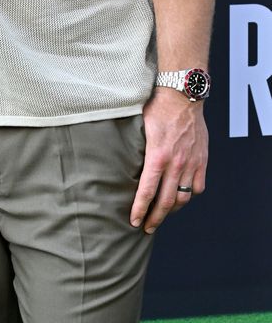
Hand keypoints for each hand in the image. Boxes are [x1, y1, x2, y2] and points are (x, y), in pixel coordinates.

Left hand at [130, 88, 208, 232]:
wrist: (182, 95)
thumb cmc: (157, 108)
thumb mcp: (140, 127)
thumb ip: (135, 148)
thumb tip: (120, 162)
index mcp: (157, 156)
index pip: (147, 191)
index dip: (139, 209)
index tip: (134, 221)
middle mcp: (176, 163)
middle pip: (166, 201)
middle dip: (155, 218)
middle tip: (146, 227)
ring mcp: (191, 163)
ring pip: (183, 197)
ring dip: (171, 209)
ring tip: (162, 214)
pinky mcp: (201, 160)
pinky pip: (197, 186)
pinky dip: (190, 195)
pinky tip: (181, 196)